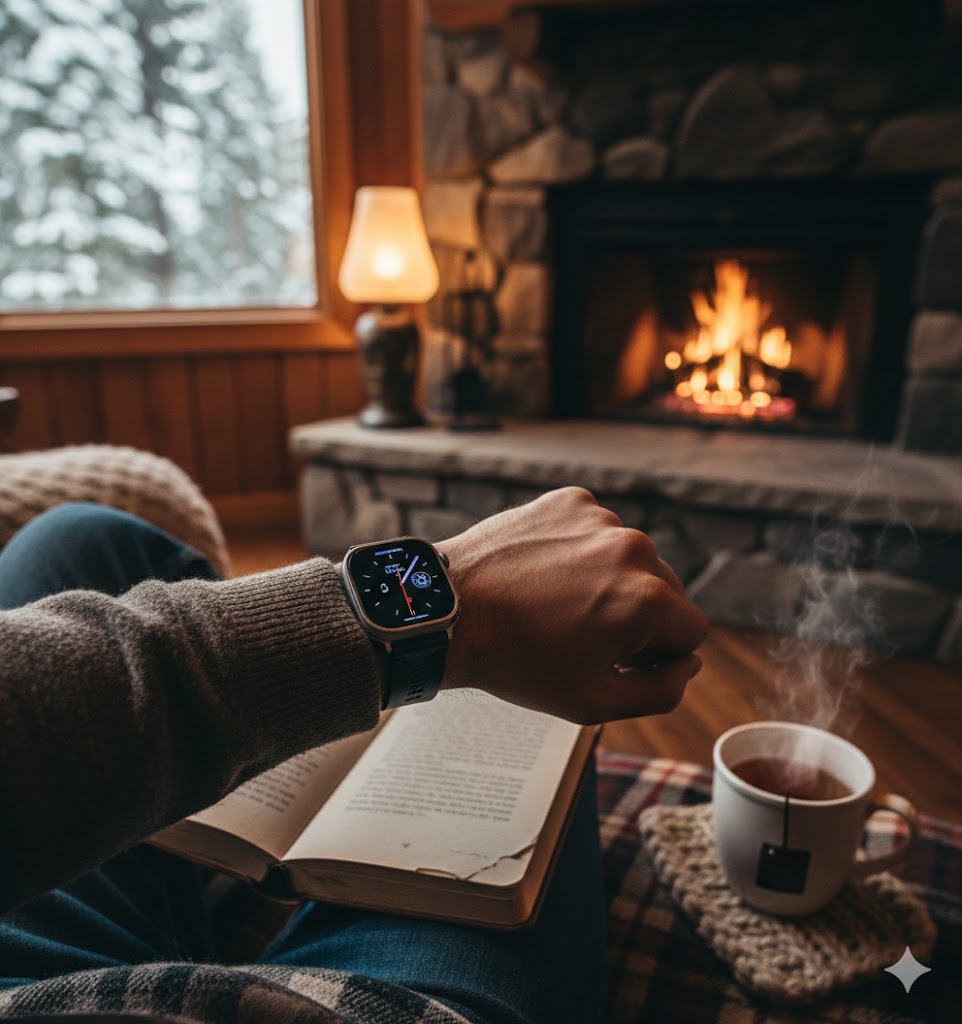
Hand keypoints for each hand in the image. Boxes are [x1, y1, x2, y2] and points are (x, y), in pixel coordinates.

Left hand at [436, 487, 708, 723]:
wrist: (447, 612)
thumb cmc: (516, 662)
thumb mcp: (594, 702)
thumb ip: (661, 691)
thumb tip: (688, 663)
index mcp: (648, 601)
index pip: (691, 631)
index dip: (659, 655)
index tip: (618, 659)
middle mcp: (634, 550)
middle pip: (667, 591)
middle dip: (638, 617)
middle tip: (585, 636)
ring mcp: (600, 519)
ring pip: (631, 559)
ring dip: (610, 581)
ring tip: (558, 604)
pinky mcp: (570, 501)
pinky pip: (597, 531)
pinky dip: (582, 551)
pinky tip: (546, 574)